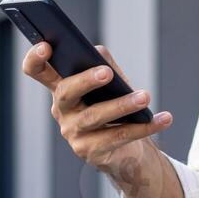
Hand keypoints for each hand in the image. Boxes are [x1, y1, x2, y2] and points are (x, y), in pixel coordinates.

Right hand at [20, 41, 173, 174]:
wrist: (124, 149)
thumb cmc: (113, 106)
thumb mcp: (110, 84)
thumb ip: (103, 65)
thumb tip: (98, 52)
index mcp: (61, 88)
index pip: (37, 71)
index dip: (35, 58)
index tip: (46, 45)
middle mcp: (61, 110)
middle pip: (66, 92)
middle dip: (85, 80)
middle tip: (106, 72)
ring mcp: (73, 133)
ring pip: (95, 116)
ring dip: (122, 105)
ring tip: (145, 96)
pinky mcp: (90, 152)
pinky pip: (119, 137)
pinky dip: (144, 127)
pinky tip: (163, 118)